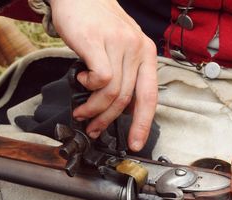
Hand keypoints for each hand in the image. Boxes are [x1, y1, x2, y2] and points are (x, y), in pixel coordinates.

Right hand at [49, 0, 157, 150]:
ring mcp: (119, 45)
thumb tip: (121, 107)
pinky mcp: (98, 42)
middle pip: (127, 98)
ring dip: (94, 109)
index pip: (150, 96)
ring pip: (112, 92)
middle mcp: (137, 49)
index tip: (135, 142)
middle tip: (94, 129)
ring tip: (82, 111)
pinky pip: (101, 78)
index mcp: (147, 54)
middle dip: (109, 121)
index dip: (142, 124)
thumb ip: (126, 74)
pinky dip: (89, 86)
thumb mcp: (123, 48)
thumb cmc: (100, 24)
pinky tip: (82, 79)